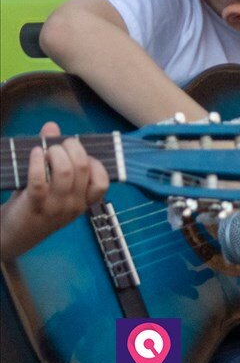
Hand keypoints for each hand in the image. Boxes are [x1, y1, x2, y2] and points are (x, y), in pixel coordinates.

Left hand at [0, 122, 109, 260]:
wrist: (13, 236)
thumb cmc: (37, 208)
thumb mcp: (53, 187)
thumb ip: (57, 157)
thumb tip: (52, 126)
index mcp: (84, 202)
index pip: (102, 181)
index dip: (93, 162)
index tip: (79, 157)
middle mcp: (74, 205)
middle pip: (83, 167)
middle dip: (72, 147)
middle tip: (59, 145)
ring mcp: (56, 207)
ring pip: (64, 171)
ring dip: (54, 152)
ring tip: (45, 150)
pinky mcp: (35, 205)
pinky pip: (40, 180)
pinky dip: (37, 162)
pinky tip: (34, 153)